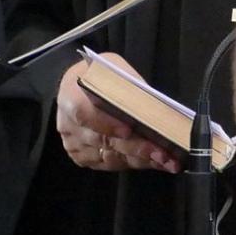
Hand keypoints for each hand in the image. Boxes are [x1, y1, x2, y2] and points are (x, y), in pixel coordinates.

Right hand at [55, 55, 178, 174]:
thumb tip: (152, 110)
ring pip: (110, 157)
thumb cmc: (100, 75)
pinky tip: (154, 162)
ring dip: (141, 160)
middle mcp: (68, 125)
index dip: (107, 124)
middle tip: (163, 154)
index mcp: (71, 96)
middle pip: (104, 141)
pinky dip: (134, 163)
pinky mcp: (82, 157)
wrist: (80, 84)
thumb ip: (126, 89)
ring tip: (167, 161)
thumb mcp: (113, 69)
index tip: (129, 131)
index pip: (84, 114)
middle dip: (137, 148)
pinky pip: (110, 164)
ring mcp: (74, 144)